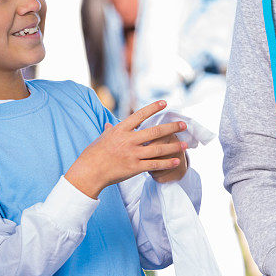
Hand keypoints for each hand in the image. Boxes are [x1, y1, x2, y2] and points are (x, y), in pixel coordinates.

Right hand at [65, 101, 187, 198]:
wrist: (89, 172)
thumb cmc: (93, 154)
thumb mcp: (102, 138)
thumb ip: (109, 130)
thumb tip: (109, 124)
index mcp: (120, 130)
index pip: (140, 115)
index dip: (153, 108)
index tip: (165, 103)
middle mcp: (128, 140)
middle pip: (155, 132)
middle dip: (171, 127)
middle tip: (184, 124)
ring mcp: (133, 154)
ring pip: (158, 149)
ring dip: (173, 146)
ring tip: (185, 143)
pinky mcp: (135, 168)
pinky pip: (155, 165)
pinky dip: (167, 162)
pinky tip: (177, 160)